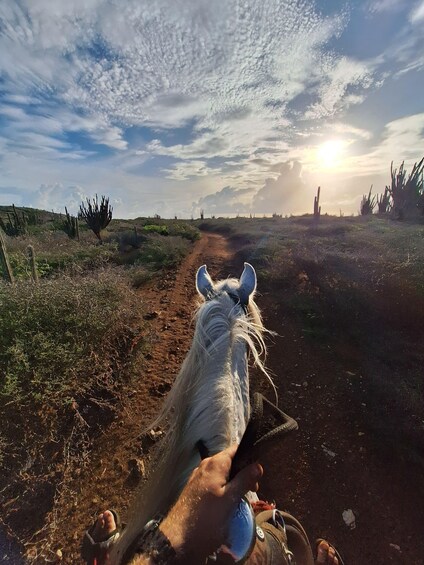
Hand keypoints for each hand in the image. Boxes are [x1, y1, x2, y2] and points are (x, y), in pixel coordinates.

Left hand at [159, 445, 262, 563]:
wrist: (179, 538)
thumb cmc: (206, 517)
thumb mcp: (230, 499)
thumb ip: (244, 480)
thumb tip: (258, 466)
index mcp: (215, 463)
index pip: (236, 450)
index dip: (249, 458)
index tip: (258, 473)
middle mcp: (206, 465)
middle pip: (230, 462)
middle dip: (243, 473)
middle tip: (253, 490)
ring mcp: (199, 477)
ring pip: (223, 474)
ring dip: (234, 483)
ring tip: (241, 498)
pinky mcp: (196, 489)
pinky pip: (214, 482)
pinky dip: (224, 489)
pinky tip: (228, 502)